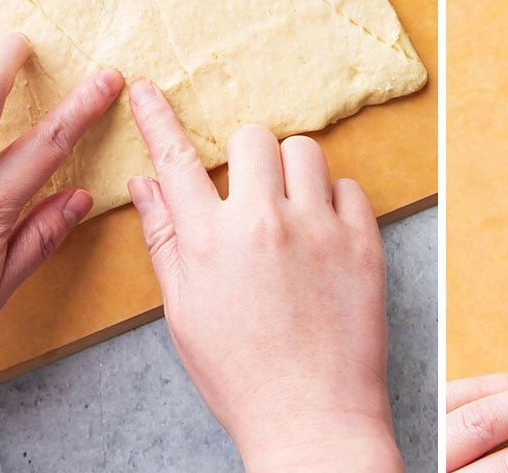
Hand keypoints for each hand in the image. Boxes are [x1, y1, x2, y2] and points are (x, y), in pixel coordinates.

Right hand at [126, 81, 399, 472]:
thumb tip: (144, 185)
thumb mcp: (184, 312)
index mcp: (209, 243)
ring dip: (295, 173)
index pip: (174, 161)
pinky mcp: (363, 242)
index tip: (146, 89)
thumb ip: (165, 241)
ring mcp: (318, 230)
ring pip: (306, 151)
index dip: (157, 119)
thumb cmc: (241, 373)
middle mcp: (263, 224)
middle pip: (253, 138)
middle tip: (252, 191)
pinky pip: (350, 187)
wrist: (313, 419)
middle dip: (249, 157)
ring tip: (292, 215)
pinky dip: (336, 204)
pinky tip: (325, 238)